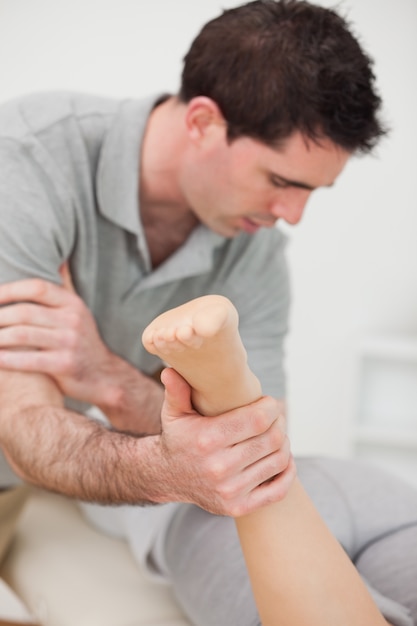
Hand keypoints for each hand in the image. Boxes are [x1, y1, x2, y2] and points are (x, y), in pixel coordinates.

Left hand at [0, 265, 115, 404]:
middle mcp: (73, 320)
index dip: (9, 290)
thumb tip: (58, 261)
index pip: (37, 287)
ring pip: (21, 335)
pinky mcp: (65, 365)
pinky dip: (6, 359)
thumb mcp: (78, 312)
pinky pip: (27, 360)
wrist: (104, 376)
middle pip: (24, 312)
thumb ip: (66, 286)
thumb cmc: (82, 342)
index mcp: (72, 304)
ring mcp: (69, 343)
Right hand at [155, 367, 295, 516]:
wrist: (166, 477)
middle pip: (272, 439)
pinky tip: (282, 458)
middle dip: (279, 422)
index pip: (258, 419)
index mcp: (208, 439)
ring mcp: (230, 490)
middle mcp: (219, 467)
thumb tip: (171, 371)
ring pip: (278, 461)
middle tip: (275, 416)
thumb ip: (176, 391)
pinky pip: (278, 490)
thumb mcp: (174, 412)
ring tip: (276, 433)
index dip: (271, 407)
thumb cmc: (178, 438)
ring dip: (284, 443)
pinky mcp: (237, 507)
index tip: (268, 402)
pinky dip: (287, 472)